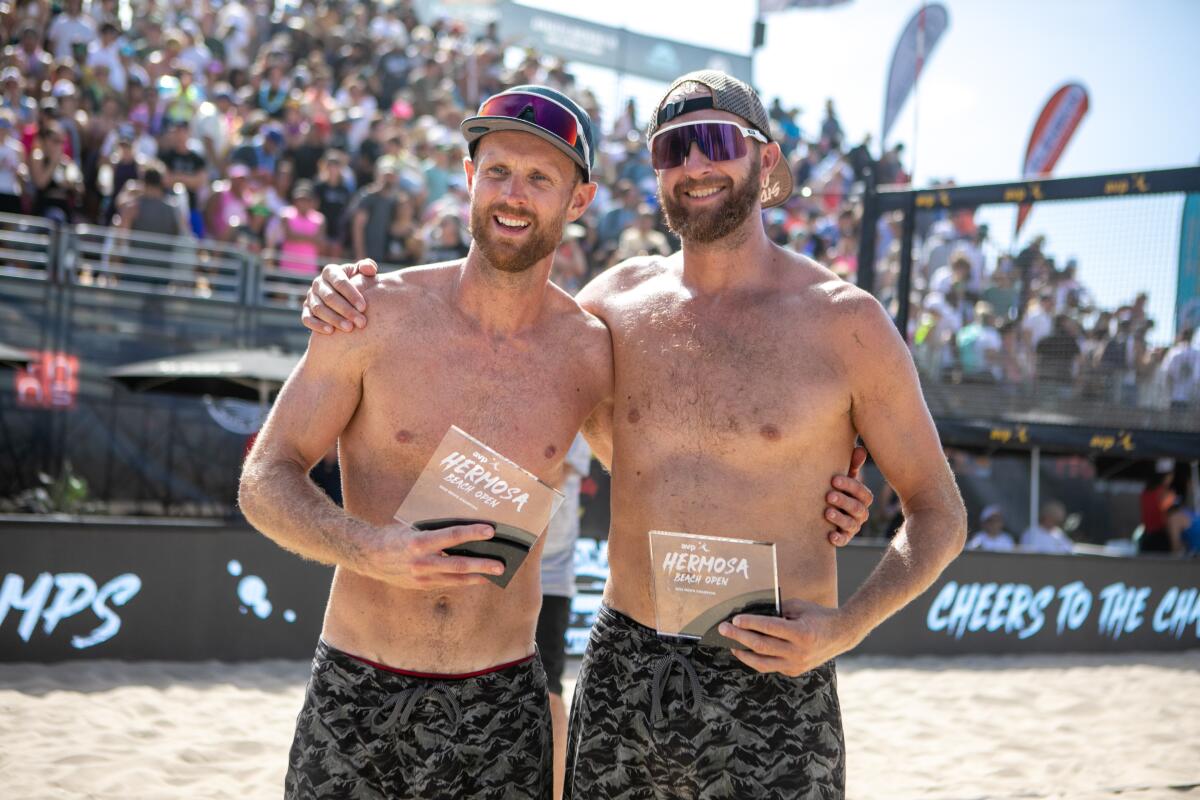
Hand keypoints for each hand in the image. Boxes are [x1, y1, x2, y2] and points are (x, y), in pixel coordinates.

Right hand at [301, 259, 377, 333]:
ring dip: (334, 319)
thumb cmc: (358, 283)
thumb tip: (369, 269)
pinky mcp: (306, 310)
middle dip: (346, 310)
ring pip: (318, 308)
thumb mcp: (363, 273)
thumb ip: (368, 267)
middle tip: (361, 322)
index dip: (351, 294)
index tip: (364, 307)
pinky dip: (317, 325)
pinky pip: (307, 318)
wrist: (347, 297)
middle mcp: (318, 283)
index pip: (339, 282)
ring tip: (349, 328)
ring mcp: (310, 297)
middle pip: (329, 297)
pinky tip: (330, 332)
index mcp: (331, 271)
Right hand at [353, 521, 503, 588]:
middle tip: (501, 565)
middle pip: (459, 564)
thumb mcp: (413, 528)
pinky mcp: (421, 586)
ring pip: (455, 578)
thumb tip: (463, 530)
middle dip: (482, 565)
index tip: (490, 531)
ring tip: (493, 574)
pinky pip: (446, 583)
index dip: (472, 533)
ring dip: (476, 576)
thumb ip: (435, 531)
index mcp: (419, 542)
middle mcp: (422, 562)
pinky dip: (462, 580)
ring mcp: (421, 577)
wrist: (369, 556)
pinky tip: (475, 578)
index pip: (452, 536)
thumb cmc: (394, 536)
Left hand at [719, 598, 862, 676]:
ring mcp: (796, 664)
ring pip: (762, 662)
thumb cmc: (818, 616)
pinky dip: (756, 659)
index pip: (769, 628)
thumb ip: (777, 610)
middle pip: (761, 646)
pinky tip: (746, 651)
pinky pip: (770, 667)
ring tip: (731, 644)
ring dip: (743, 653)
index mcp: (801, 633)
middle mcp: (798, 651)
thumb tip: (753, 613)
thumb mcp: (799, 607)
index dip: (750, 623)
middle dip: (739, 636)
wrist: (840, 635)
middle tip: (724, 629)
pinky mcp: (794, 671)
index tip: (735, 618)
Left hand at [826, 445, 872, 546]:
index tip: (834, 479)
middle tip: (828, 495)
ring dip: (840, 518)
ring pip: (851, 524)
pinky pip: (843, 540)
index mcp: (862, 498)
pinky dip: (838, 539)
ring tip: (827, 512)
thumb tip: (860, 449)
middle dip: (844, 501)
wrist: (824, 511)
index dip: (850, 486)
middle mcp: (861, 513)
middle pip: (857, 509)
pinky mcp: (843, 538)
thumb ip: (852, 466)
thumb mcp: (844, 478)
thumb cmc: (837, 489)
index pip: (862, 493)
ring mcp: (853, 527)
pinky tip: (830, 536)